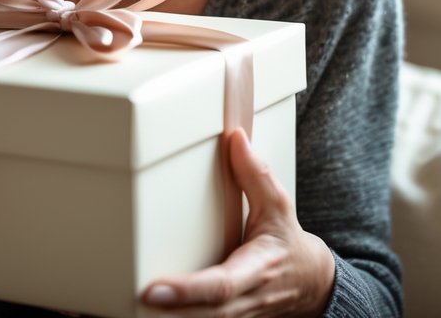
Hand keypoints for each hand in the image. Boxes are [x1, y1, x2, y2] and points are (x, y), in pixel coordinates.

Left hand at [141, 130, 335, 316]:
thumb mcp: (278, 206)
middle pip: (206, 314)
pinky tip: (148, 314)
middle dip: (170, 311)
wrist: (309, 282)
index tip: (155, 289)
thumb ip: (257, 174)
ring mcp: (236, 317)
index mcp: (257, 269)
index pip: (221, 286)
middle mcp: (245, 298)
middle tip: (135, 299)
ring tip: (131, 309)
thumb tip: (236, 140)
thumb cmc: (286, 241)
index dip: (189, 290)